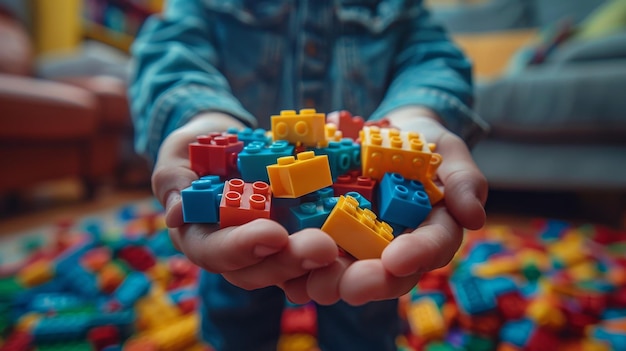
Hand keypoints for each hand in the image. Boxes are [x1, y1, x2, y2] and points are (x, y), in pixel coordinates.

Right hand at [152, 112, 338, 289]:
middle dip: (291, 261)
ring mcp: (270, 247)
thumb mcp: (176, 157)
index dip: (244, 248)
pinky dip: (339, 244)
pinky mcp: (297, 233)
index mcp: (203, 239)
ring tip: (344, 246)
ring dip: (319, 262)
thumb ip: (173, 180)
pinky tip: (361, 234)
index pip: (218, 253)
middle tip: (321, 248)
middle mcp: (238, 252)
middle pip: (261, 269)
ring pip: (293, 267)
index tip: (272, 235)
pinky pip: (317, 244)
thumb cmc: (194, 151)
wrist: (226, 142)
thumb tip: (174, 213)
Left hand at [284, 106, 487, 305]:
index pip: (432, 247)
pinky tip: (286, 270)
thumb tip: (474, 216)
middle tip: (347, 285)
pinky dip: (301, 265)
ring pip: (349, 273)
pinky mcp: (328, 234)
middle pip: (387, 274)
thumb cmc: (421, 142)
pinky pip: (315, 256)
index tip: (397, 258)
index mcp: (431, 230)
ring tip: (312, 283)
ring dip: (330, 281)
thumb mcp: (447, 150)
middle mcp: (397, 247)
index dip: (416, 255)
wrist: (383, 131)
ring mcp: (361, 244)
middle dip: (367, 282)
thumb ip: (462, 180)